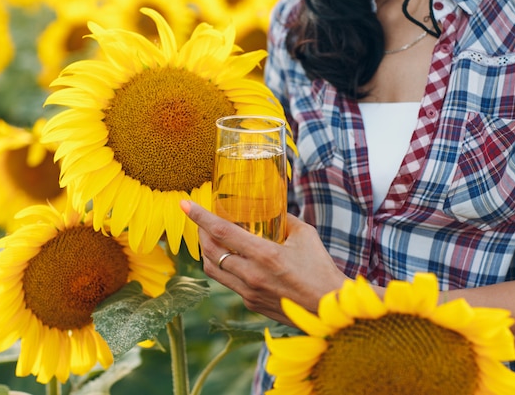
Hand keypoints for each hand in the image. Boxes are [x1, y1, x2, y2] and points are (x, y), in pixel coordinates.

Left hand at [180, 200, 346, 323]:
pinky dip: (224, 266)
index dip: (200, 216)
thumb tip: (272, 208)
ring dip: (206, 251)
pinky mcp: (250, 303)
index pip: (222, 232)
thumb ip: (285, 220)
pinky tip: (231, 258)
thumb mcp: (306, 236)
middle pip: (210, 250)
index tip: (185, 204)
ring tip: (209, 237)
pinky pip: (228, 282)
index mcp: (265, 255)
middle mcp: (251, 275)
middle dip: (200, 231)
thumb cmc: (321, 270)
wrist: (329, 310)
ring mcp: (248, 292)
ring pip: (213, 268)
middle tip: (199, 218)